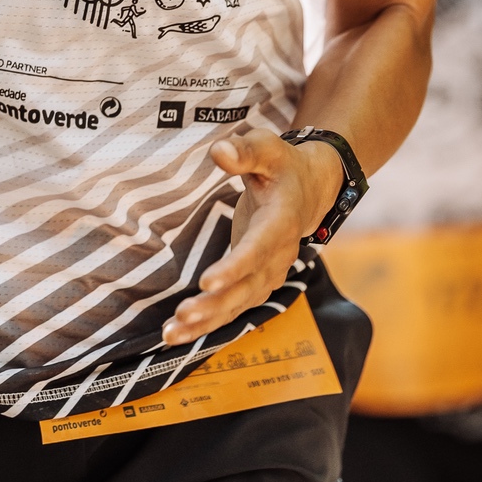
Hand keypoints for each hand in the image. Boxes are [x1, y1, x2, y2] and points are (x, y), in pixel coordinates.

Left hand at [162, 130, 341, 346]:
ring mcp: (268, 272)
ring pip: (239, 304)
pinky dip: (208, 323)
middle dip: (215, 304)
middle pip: (247, 287)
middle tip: (182, 315)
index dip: (234, 267)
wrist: (310, 189)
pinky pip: (233, 307)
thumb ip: (245, 151)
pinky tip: (177, 334)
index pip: (258, 249)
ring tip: (171, 334)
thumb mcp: (268, 147)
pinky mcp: (256, 281)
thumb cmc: (282, 165)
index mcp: (280, 221)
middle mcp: (278, 254)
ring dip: (207, 321)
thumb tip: (219, 151)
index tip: (206, 281)